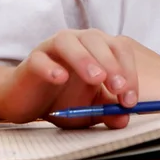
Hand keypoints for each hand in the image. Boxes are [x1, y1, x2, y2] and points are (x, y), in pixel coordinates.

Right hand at [0, 29, 138, 128]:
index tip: (130, 99)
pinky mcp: (32, 60)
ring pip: (69, 42)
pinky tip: (60, 78)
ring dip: (85, 59)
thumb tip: (124, 118)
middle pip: (97, 40)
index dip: (129, 71)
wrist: (28, 100)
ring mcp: (53, 47)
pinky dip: (51, 67)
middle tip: (118, 88)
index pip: (119, 49)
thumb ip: (108, 110)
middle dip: (111, 63)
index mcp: (98, 47)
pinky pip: (41, 59)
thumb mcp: (90, 108)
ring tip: (97, 79)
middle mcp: (78, 40)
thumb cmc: (64, 98)